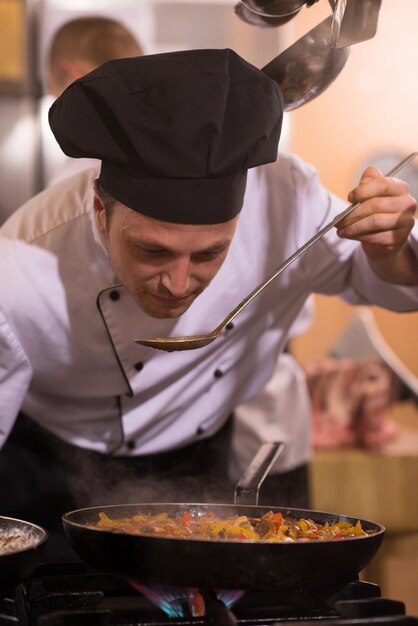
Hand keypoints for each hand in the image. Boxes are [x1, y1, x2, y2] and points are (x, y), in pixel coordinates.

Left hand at [336, 167, 417, 283]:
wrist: (384, 238)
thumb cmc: (376, 212)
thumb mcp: (371, 195)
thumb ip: (369, 182)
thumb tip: (368, 174)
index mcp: (401, 188)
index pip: (382, 185)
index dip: (363, 191)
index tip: (349, 198)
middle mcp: (408, 204)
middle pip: (375, 205)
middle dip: (352, 213)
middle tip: (337, 220)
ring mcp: (405, 222)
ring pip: (375, 222)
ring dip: (353, 227)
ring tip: (340, 230)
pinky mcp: (400, 239)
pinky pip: (376, 237)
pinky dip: (359, 237)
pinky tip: (350, 236)